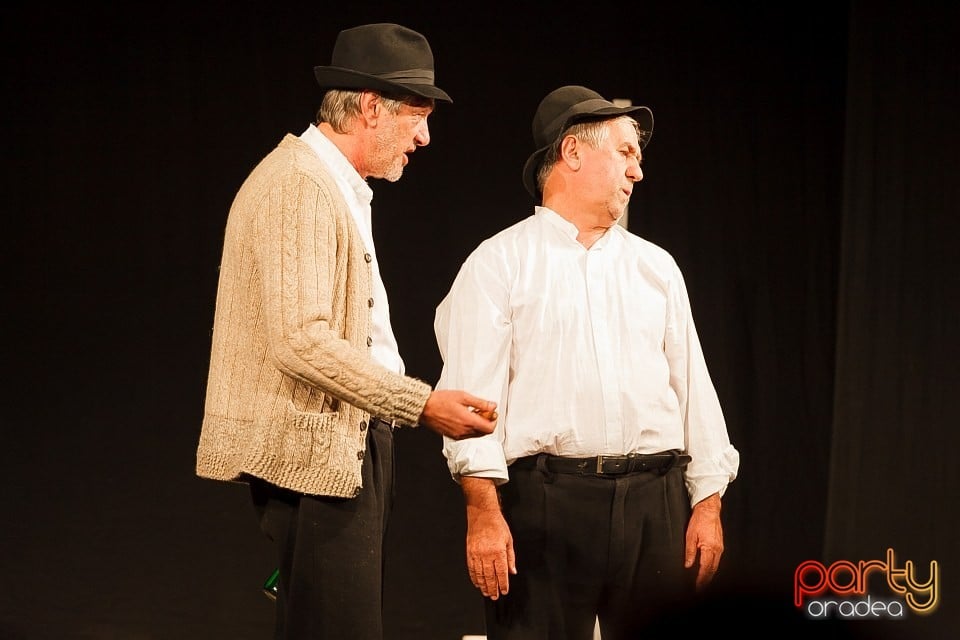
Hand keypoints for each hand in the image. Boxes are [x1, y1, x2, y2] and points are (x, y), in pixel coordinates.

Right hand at [420, 390, 496, 439]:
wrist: (424, 408)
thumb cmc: (440, 401)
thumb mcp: (463, 397)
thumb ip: (480, 403)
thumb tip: (492, 406)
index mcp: (468, 421)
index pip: (490, 428)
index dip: (494, 421)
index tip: (492, 413)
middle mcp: (464, 431)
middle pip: (484, 432)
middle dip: (487, 422)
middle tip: (483, 412)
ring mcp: (458, 435)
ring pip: (476, 434)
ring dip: (478, 425)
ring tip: (472, 413)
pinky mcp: (452, 436)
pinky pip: (467, 435)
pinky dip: (470, 428)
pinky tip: (465, 418)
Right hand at [462, 477, 516, 599]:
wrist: (482, 514)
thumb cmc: (498, 526)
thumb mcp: (508, 540)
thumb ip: (510, 557)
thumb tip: (512, 572)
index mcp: (498, 551)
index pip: (502, 573)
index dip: (503, 584)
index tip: (504, 591)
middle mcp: (487, 554)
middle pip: (490, 576)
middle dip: (493, 588)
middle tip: (494, 596)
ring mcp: (477, 553)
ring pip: (480, 574)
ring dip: (483, 585)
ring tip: (486, 593)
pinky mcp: (469, 552)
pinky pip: (471, 568)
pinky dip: (474, 577)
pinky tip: (477, 583)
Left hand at [684, 493, 723, 589]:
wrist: (709, 509)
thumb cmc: (699, 520)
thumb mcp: (690, 536)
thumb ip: (689, 552)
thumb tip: (688, 565)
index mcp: (709, 548)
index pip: (705, 569)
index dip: (701, 580)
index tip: (697, 588)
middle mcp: (717, 550)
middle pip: (712, 570)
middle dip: (706, 581)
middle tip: (701, 589)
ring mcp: (720, 547)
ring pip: (715, 566)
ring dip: (709, 575)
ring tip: (703, 583)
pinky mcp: (720, 545)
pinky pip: (717, 560)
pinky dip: (712, 567)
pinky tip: (708, 570)